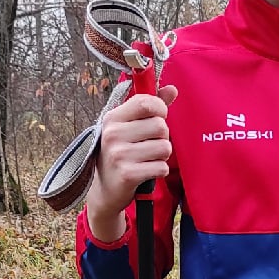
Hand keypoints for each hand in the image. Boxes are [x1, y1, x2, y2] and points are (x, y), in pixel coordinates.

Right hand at [85, 83, 176, 239]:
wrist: (105, 190)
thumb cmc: (121, 153)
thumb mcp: (129, 126)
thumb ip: (151, 106)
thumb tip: (173, 88)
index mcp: (113, 118)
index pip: (146, 102)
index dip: (160, 109)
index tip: (158, 117)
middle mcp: (113, 134)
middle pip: (160, 126)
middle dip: (163, 137)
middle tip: (150, 145)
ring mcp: (119, 154)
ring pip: (164, 147)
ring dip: (162, 155)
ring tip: (148, 158)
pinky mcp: (128, 174)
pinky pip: (162, 167)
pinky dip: (160, 170)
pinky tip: (147, 171)